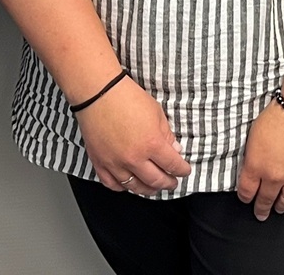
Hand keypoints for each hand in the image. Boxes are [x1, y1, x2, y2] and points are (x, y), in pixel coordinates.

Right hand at [76, 76, 190, 194]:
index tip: (185, 170)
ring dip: (148, 189)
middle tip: (172, 182)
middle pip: (156, 180)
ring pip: (135, 187)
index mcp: (152, 143)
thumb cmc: (127, 97)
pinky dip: (123, 187)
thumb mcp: (156, 112)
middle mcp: (134, 158)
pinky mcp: (100, 163)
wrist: (98, 93)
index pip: (173, 164)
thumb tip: (175, 150)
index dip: (182, 170)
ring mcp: (116, 163)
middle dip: (168, 183)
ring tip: (154, 188)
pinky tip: (129, 184)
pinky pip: (112, 184)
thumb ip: (167, 134)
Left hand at [236, 98, 283, 220]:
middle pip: (266, 200)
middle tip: (261, 214)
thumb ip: (252, 156)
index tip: (246, 199)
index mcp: (256, 167)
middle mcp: (274, 177)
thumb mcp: (253, 136)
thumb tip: (253, 166)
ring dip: (282, 206)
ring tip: (280, 208)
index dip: (245, 198)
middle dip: (262, 209)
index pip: (247, 191)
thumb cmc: (276, 116)